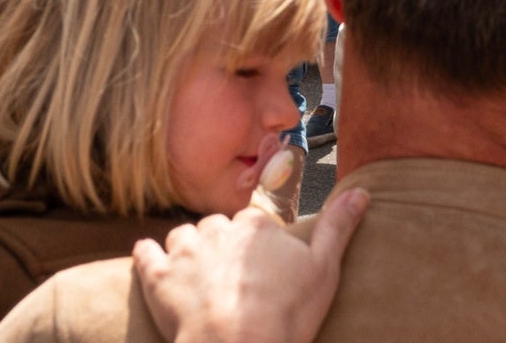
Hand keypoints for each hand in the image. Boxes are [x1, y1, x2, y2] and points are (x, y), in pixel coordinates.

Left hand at [132, 190, 368, 342]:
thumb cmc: (285, 315)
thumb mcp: (324, 269)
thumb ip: (338, 226)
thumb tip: (361, 191)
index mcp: (256, 226)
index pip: (253, 222)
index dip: (256, 242)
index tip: (261, 263)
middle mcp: (218, 229)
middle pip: (217, 226)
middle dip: (221, 244)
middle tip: (231, 275)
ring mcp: (185, 252)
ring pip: (182, 235)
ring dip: (187, 248)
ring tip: (196, 271)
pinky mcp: (158, 277)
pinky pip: (145, 253)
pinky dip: (146, 255)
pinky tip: (149, 258)